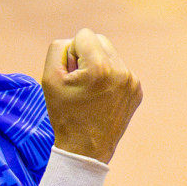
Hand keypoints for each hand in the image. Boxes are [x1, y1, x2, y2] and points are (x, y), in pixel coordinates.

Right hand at [41, 29, 142, 164]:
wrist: (85, 149)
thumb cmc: (64, 114)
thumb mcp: (49, 79)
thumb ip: (58, 49)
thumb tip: (74, 42)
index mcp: (100, 68)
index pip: (84, 35)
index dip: (72, 53)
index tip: (72, 75)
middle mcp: (121, 72)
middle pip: (100, 41)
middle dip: (86, 55)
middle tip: (79, 82)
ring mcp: (132, 82)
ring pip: (110, 55)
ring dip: (98, 66)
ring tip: (90, 92)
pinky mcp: (137, 90)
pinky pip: (120, 70)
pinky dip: (108, 78)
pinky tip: (101, 98)